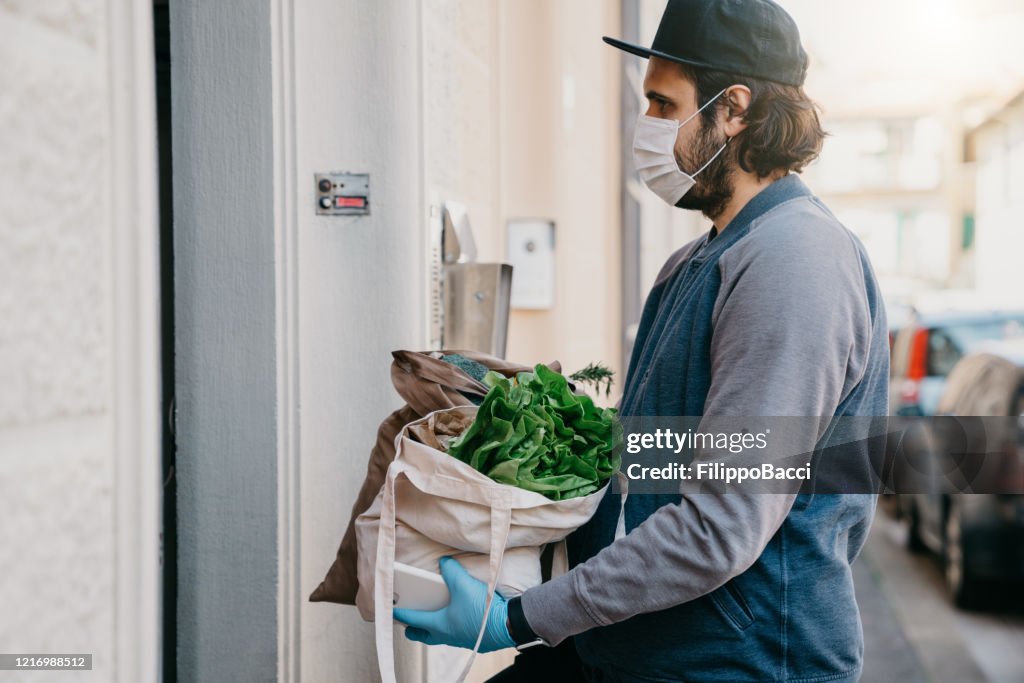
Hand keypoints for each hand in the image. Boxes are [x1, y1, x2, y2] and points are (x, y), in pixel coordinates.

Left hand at [393, 556, 515, 652]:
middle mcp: (446, 635)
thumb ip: (451, 571)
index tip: (389, 611)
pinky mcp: (472, 638)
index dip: (399, 614)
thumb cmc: (483, 610)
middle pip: (422, 635)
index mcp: (439, 625)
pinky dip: (448, 625)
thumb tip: (443, 562)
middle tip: (409, 617)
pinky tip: (456, 615)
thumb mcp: (464, 585)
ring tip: (432, 614)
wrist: (508, 625)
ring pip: (438, 635)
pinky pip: (453, 634)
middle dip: (413, 627)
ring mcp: (459, 639)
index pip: (412, 620)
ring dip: (432, 626)